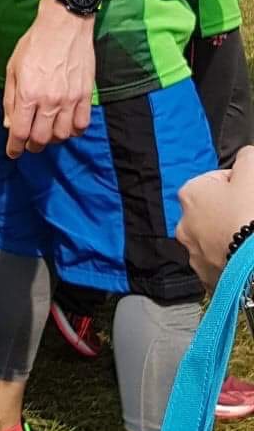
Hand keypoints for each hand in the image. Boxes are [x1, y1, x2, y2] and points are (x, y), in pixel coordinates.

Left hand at [3, 0, 94, 156]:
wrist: (64, 25)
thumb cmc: (35, 43)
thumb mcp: (13, 68)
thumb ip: (11, 99)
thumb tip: (10, 124)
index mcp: (28, 93)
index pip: (20, 132)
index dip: (15, 147)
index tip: (14, 152)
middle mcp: (49, 100)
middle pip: (41, 138)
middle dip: (33, 145)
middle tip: (29, 142)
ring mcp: (70, 99)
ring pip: (62, 135)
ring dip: (52, 138)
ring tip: (47, 131)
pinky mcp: (85, 95)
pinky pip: (82, 125)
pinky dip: (74, 131)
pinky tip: (66, 125)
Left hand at [177, 147, 253, 288]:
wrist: (253, 264)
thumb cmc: (249, 214)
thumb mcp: (251, 173)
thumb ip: (245, 158)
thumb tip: (244, 155)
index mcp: (190, 193)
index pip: (218, 179)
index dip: (239, 184)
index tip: (249, 193)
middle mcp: (183, 223)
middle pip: (213, 210)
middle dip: (231, 211)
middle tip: (250, 216)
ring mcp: (193, 252)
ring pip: (214, 236)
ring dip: (229, 235)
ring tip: (248, 238)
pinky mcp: (205, 276)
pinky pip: (217, 260)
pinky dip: (229, 257)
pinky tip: (243, 255)